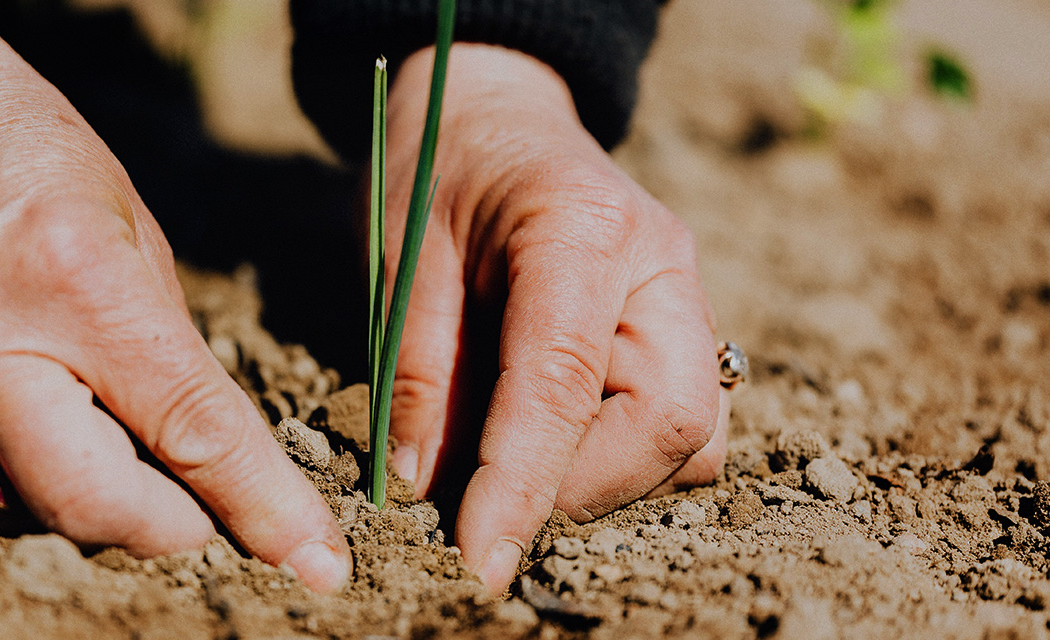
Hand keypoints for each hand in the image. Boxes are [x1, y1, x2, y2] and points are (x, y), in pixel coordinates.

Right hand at [0, 0, 348, 591]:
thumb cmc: (18, 144)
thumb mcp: (131, 225)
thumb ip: (169, 346)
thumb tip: (207, 446)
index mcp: (78, 287)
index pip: (191, 431)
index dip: (262, 508)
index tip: (316, 563)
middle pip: (98, 510)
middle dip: (174, 529)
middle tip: (207, 510)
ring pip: (31, 513)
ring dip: (98, 502)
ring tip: (117, 441)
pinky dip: (26, 474)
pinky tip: (41, 415)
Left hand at [382, 45, 729, 595]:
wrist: (495, 114)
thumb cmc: (438, 170)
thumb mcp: (401, 255)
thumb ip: (416, 368)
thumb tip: (424, 486)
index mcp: (581, 227)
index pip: (564, 381)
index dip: (521, 483)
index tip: (479, 558)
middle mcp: (660, 264)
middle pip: (672, 421)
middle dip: (581, 488)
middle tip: (491, 499)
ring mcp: (685, 296)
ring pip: (693, 436)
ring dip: (606, 478)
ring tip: (516, 459)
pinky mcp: (683, 327)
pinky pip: (682, 423)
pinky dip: (621, 456)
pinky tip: (552, 434)